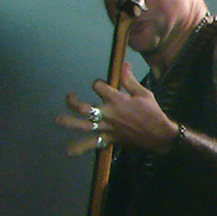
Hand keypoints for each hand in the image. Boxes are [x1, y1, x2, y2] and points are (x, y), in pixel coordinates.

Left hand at [55, 64, 177, 155]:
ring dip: (69, 123)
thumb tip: (124, 64)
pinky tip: (70, 151)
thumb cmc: (152, 113)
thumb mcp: (144, 93)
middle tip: (69, 97)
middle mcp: (108, 113)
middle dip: (72, 102)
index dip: (97, 84)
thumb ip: (129, 80)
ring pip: (83, 126)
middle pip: (83, 107)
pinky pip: (93, 144)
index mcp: (117, 100)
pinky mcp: (109, 139)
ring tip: (58, 120)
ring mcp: (107, 127)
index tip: (100, 86)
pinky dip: (81, 148)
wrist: (159, 135)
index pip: (98, 86)